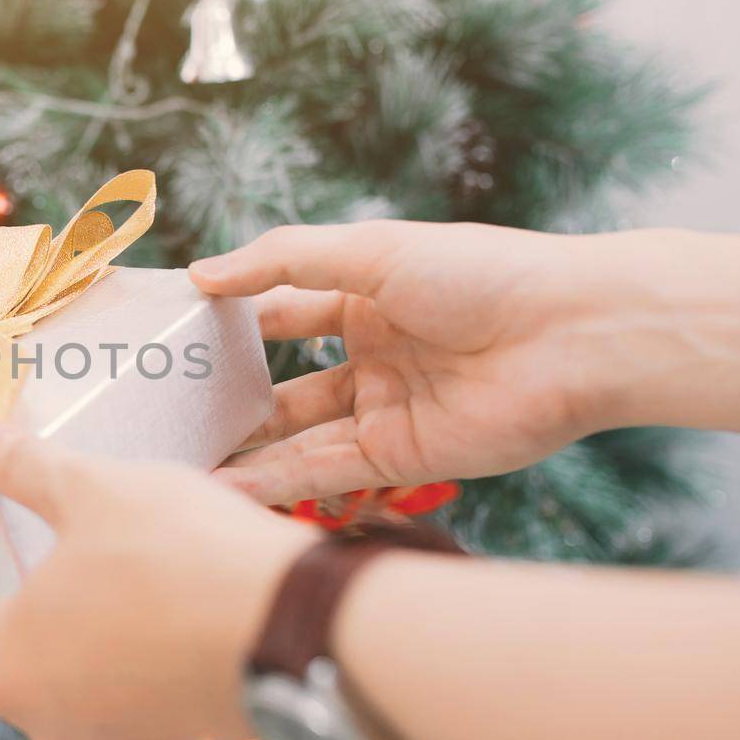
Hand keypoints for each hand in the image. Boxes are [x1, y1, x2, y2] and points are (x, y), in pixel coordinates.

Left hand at [0, 424, 316, 739]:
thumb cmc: (181, 558)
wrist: (303, 633)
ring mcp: (102, 738)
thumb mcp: (93, 490)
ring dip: (57, 612)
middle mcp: (38, 718)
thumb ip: (25, 468)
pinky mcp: (159, 739)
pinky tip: (126, 597)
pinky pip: (111, 679)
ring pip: (58, 663)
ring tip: (62, 560)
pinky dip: (108, 638)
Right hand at [190, 220, 643, 503]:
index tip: (170, 343)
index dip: (229, 328)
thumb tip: (200, 275)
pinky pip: (327, 471)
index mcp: (366, 298)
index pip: (280, 315)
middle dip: (229, 404)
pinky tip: (228, 489)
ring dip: (244, 453)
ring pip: (297, 437)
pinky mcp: (404, 458)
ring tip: (178, 467)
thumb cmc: (482, 273)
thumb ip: (281, 261)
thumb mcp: (370, 250)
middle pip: (282, 387)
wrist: (577, 335)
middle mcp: (371, 358)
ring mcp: (386, 410)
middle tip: (162, 421)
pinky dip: (279, 481)